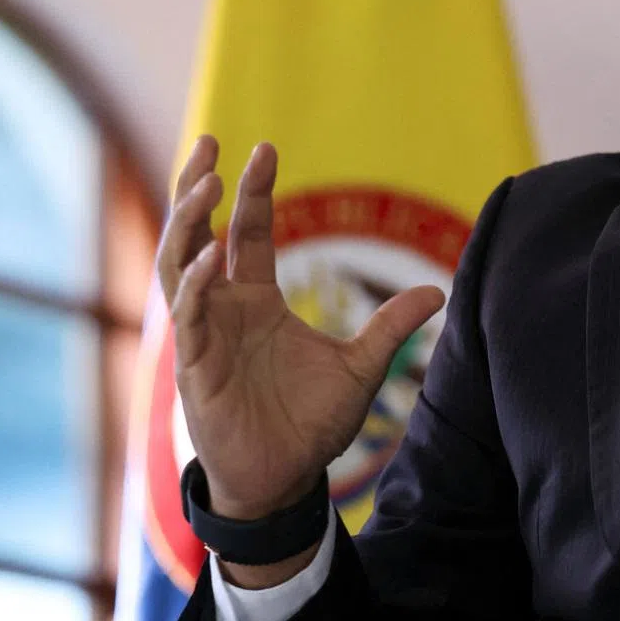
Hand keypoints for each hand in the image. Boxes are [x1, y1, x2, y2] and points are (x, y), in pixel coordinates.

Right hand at [158, 136, 445, 527]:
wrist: (285, 480)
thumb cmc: (312, 423)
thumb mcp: (362, 366)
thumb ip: (392, 326)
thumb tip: (439, 290)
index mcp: (257, 299)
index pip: (250, 230)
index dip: (254, 190)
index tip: (265, 148)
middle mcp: (225, 307)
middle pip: (200, 232)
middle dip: (198, 186)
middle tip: (208, 140)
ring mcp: (205, 333)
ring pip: (180, 263)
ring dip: (189, 222)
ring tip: (206, 182)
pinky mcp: (195, 366)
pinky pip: (189, 315)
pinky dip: (197, 284)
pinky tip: (211, 254)